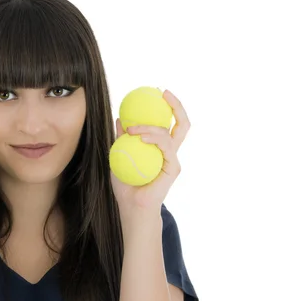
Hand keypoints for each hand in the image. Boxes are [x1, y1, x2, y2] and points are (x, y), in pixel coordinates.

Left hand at [110, 89, 189, 217]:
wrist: (132, 207)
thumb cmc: (126, 186)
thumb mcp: (118, 157)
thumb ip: (120, 139)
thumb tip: (119, 119)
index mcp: (160, 148)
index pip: (169, 123)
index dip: (168, 107)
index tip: (158, 93)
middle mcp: (170, 152)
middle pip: (182, 124)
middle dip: (177, 105)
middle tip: (163, 93)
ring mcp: (173, 159)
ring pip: (170, 133)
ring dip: (150, 126)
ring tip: (132, 128)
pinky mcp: (173, 168)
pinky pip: (165, 147)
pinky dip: (154, 138)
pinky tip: (140, 137)